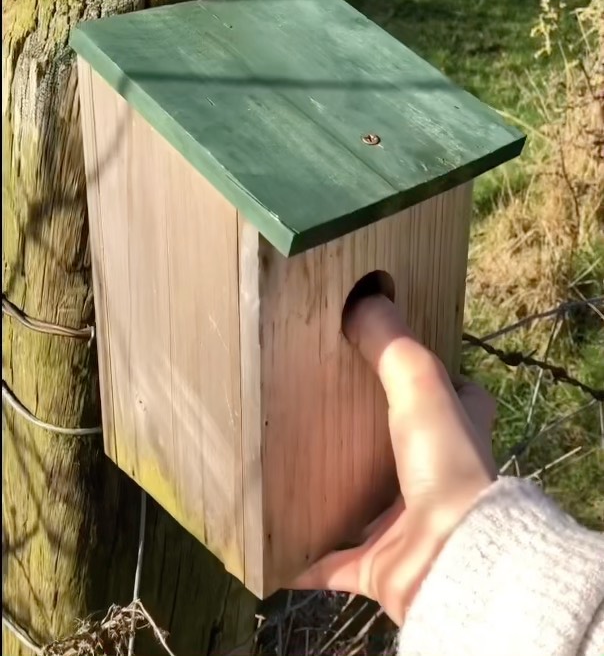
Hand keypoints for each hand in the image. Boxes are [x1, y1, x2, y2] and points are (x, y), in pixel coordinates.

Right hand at [292, 295, 496, 625]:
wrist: (451, 559)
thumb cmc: (444, 463)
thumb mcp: (420, 385)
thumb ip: (390, 344)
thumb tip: (363, 299)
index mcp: (458, 432)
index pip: (456, 395)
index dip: (433, 377)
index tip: (392, 359)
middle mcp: (437, 477)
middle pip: (405, 448)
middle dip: (373, 434)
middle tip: (324, 408)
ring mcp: (407, 525)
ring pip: (367, 506)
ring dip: (336, 494)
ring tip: (290, 467)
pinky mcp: (379, 566)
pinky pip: (332, 563)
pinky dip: (304, 560)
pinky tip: (272, 549)